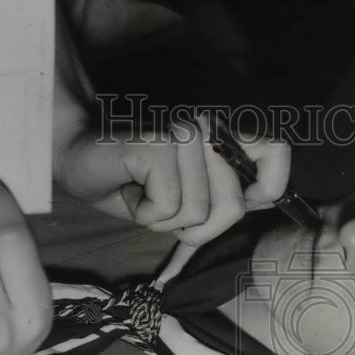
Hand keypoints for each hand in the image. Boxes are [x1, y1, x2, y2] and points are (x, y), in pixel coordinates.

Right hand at [54, 114, 290, 246]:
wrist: (74, 156)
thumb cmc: (133, 180)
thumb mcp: (189, 193)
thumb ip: (228, 193)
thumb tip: (261, 203)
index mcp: (223, 131)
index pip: (279, 151)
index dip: (269, 190)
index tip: (242, 203)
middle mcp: (208, 125)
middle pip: (234, 208)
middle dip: (198, 229)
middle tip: (167, 206)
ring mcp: (184, 132)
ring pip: (199, 214)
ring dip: (165, 221)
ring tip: (144, 193)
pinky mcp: (158, 144)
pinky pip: (171, 209)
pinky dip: (145, 214)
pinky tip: (131, 189)